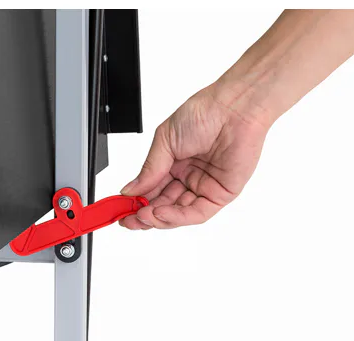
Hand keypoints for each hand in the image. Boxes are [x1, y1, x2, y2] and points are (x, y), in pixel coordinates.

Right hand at [120, 82, 270, 229]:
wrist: (233, 108)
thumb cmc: (205, 113)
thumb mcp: (165, 140)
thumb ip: (149, 170)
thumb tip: (131, 190)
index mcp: (174, 164)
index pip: (152, 190)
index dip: (136, 202)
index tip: (120, 209)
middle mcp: (189, 177)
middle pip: (163, 205)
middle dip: (144, 215)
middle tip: (128, 220)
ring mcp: (204, 187)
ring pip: (178, 213)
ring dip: (158, 218)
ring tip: (142, 216)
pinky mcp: (220, 194)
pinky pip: (197, 213)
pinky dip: (177, 216)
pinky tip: (161, 213)